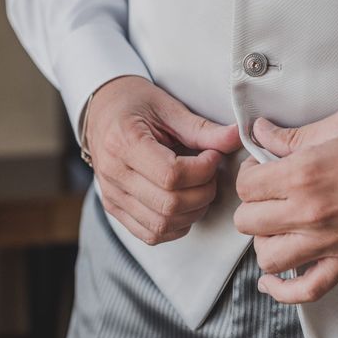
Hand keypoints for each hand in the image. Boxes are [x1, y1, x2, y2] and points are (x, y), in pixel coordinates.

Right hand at [87, 76, 241, 244]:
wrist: (100, 111)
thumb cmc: (132, 104)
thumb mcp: (168, 108)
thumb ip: (202, 128)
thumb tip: (237, 137)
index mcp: (123, 143)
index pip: (171, 175)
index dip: (203, 170)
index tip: (212, 155)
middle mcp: (113, 174)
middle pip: (169, 204)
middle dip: (203, 192)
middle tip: (210, 173)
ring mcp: (112, 196)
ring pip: (161, 225)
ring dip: (192, 212)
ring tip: (199, 187)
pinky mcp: (114, 209)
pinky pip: (150, 233)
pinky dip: (175, 226)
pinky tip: (184, 205)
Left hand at [234, 108, 337, 302]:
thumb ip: (292, 136)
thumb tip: (259, 132)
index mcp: (304, 174)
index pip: (245, 186)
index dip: (248, 173)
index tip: (260, 167)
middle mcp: (311, 213)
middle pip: (248, 222)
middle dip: (251, 204)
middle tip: (266, 191)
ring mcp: (330, 242)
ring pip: (268, 257)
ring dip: (264, 240)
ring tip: (275, 223)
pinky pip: (307, 290)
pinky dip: (284, 291)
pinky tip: (272, 280)